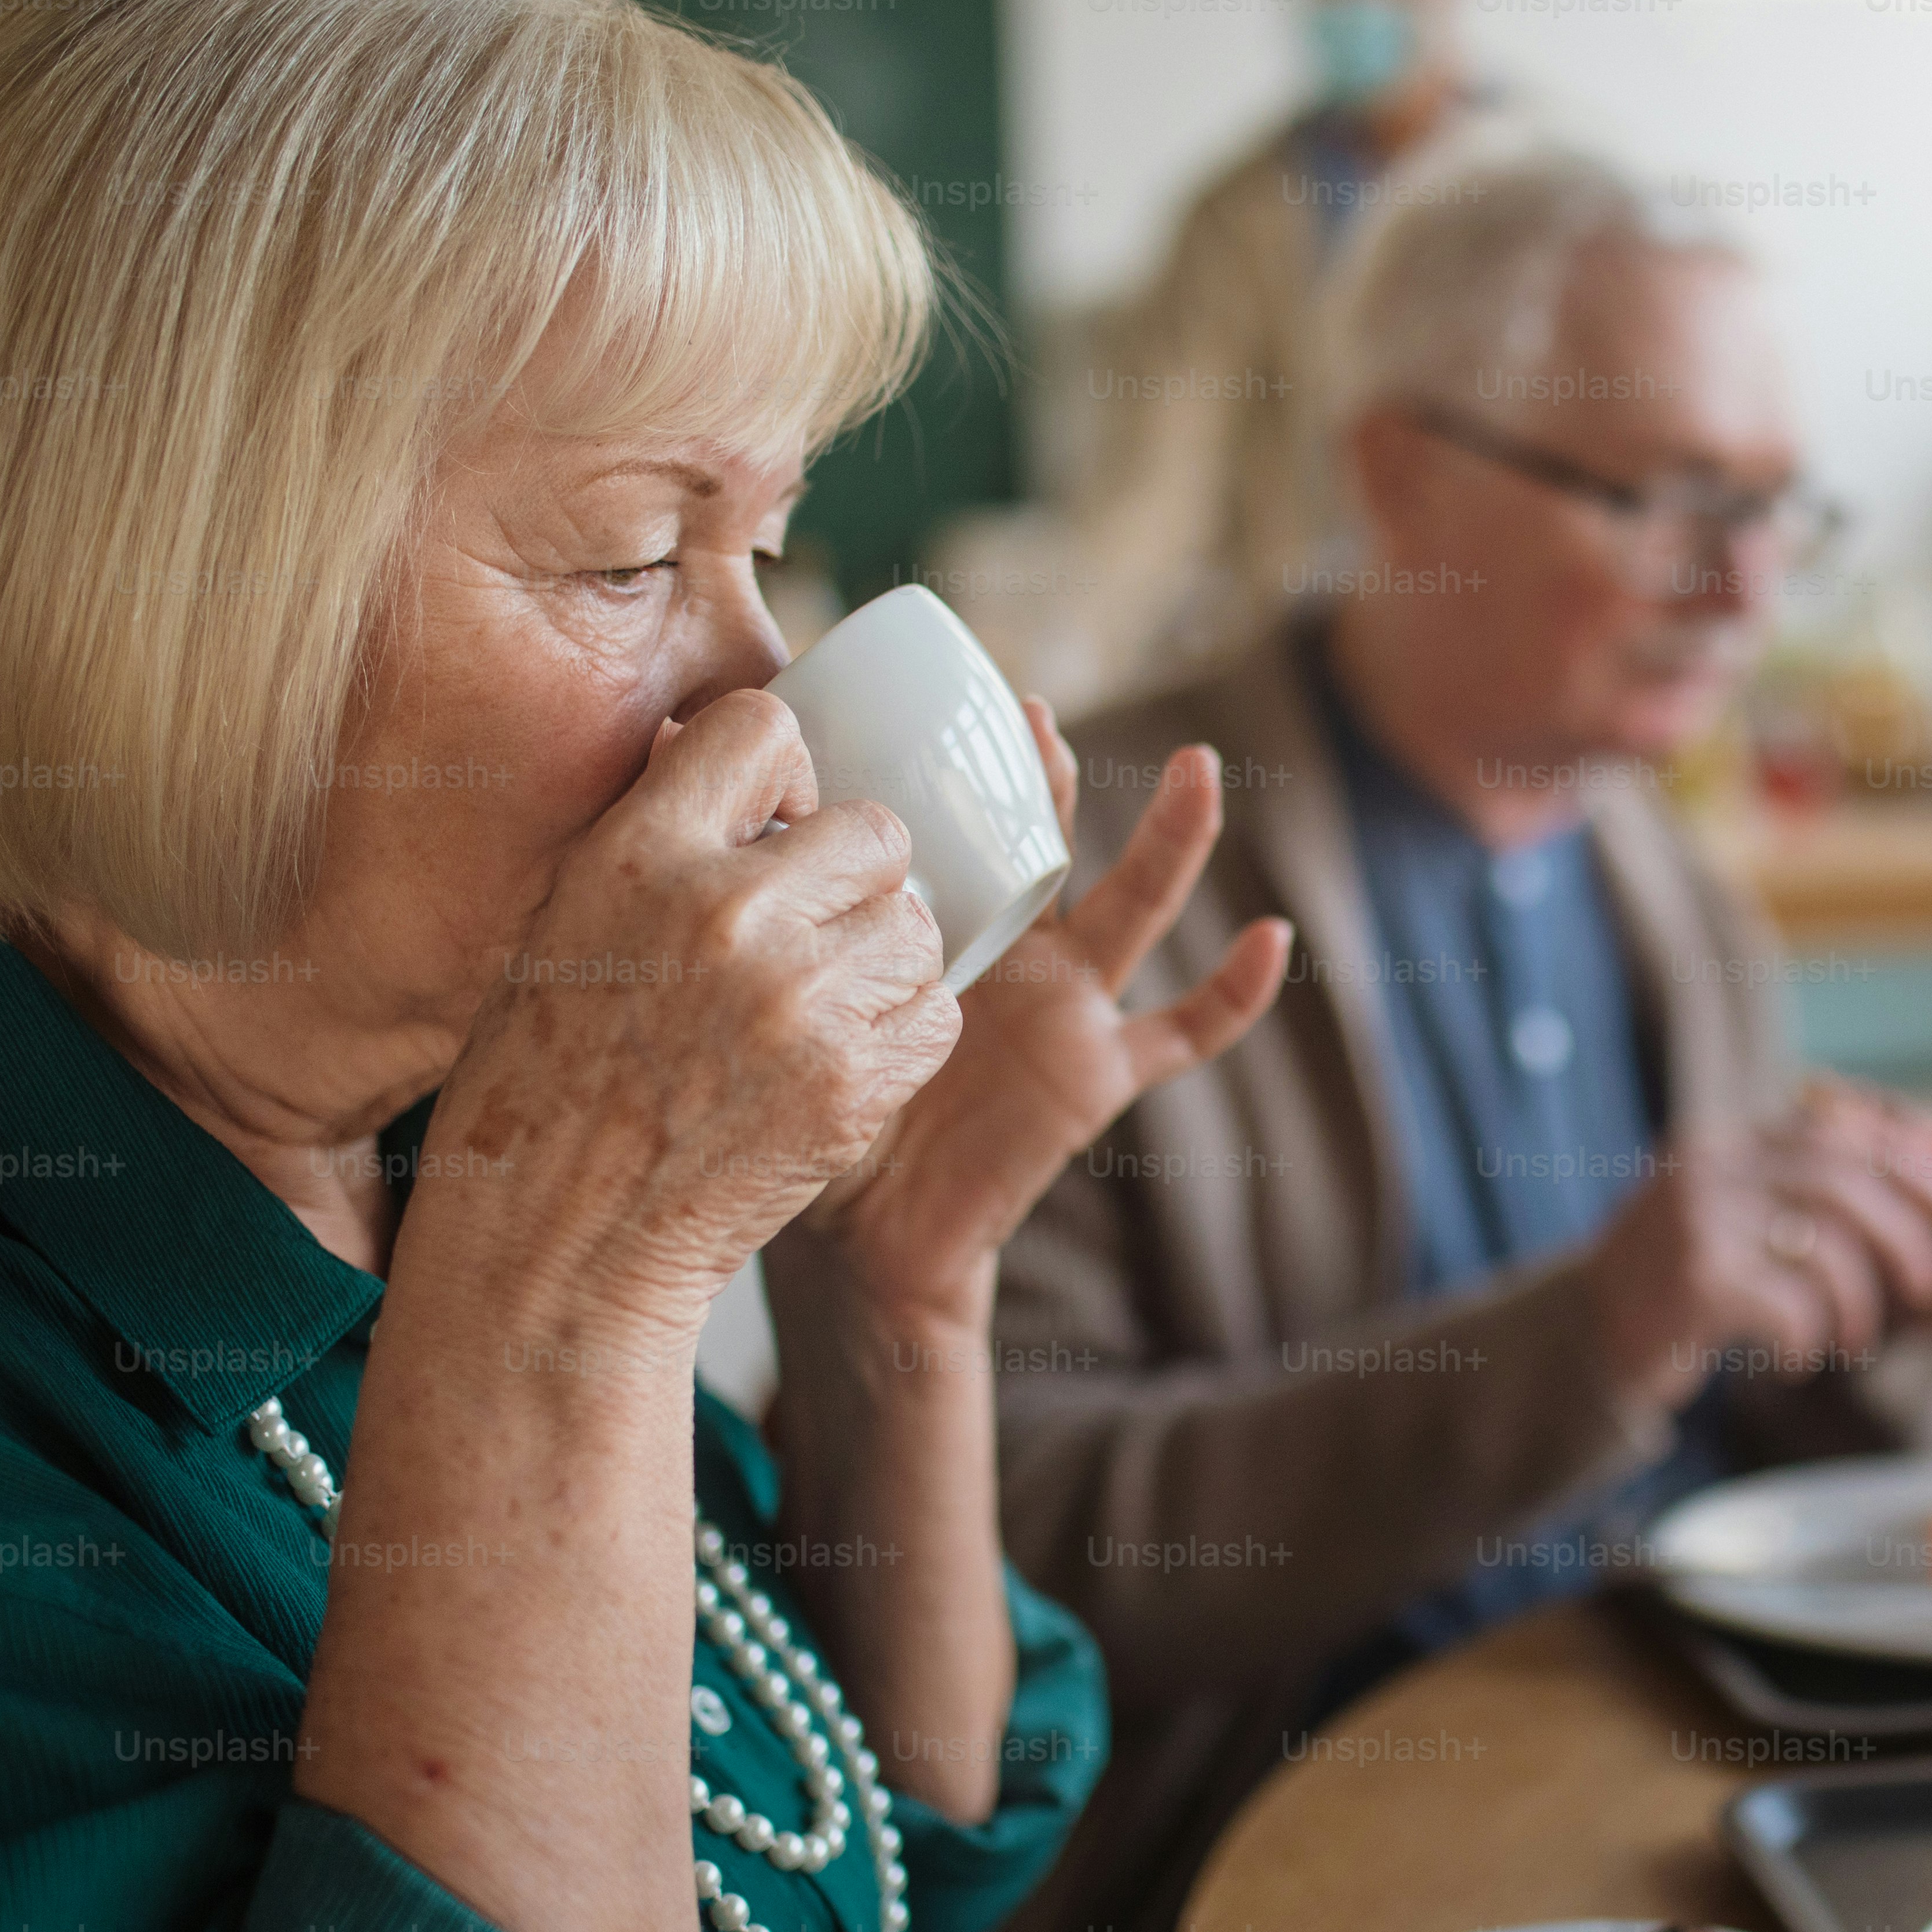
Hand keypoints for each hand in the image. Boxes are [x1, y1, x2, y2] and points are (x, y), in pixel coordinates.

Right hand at [414, 689, 953, 1344]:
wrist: (558, 1237)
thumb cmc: (549, 1079)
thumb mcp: (565, 920)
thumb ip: (657, 834)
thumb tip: (724, 749)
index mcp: (640, 854)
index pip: (764, 728)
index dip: (785, 773)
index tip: (774, 826)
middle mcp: (726, 911)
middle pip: (874, 831)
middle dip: (856, 878)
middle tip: (811, 935)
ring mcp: (799, 1001)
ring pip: (917, 927)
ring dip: (885, 961)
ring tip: (819, 1007)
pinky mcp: (852, 1083)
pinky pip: (935, 1015)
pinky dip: (904, 1034)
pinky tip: (841, 1058)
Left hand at [769, 705, 1287, 1329]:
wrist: (854, 1233)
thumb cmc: (801, 1103)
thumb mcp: (763, 986)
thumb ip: (728, 880)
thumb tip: (658, 750)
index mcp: (939, 917)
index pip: (962, 817)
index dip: (966, 759)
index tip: (952, 698)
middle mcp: (1012, 945)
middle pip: (1048, 839)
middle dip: (1046, 776)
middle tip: (1028, 714)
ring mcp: (1066, 1002)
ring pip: (1132, 906)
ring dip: (1174, 839)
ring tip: (1200, 774)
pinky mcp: (1098, 1069)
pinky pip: (1184, 1032)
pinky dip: (1233, 993)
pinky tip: (1274, 940)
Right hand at [1581, 1087, 1931, 1410]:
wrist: (1583, 1342)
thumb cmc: (1679, 1289)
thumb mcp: (1735, 1224)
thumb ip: (1798, 1199)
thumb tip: (1916, 1186)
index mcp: (1725, 1146)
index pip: (1832, 1131)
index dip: (1904, 1160)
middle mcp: (1708, 1167)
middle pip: (1839, 1180)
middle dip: (1903, 1232)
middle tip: (1930, 1284)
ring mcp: (1696, 1219)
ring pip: (1822, 1244)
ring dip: (1858, 1301)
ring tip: (1854, 1340)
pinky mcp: (1692, 1279)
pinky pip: (1789, 1304)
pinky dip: (1807, 1339)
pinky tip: (1793, 1359)